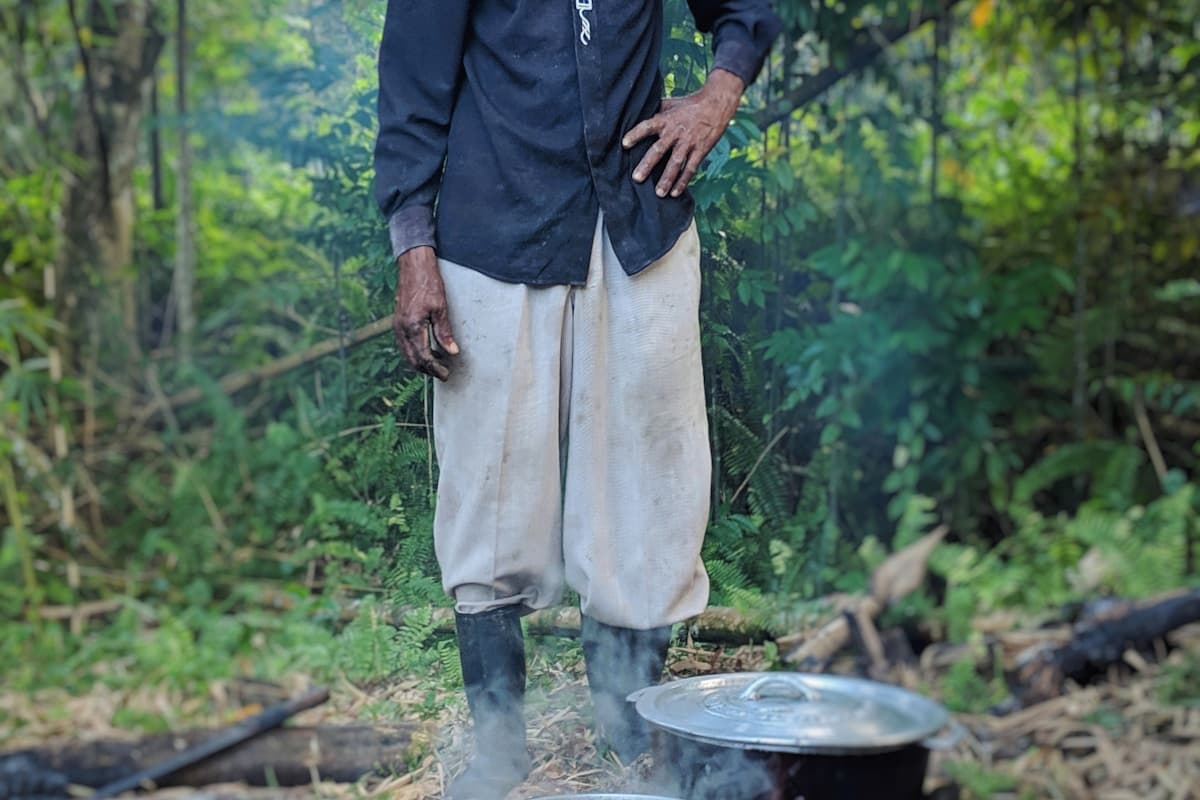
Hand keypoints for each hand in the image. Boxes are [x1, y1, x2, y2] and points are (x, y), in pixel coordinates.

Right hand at [393, 246, 458, 380]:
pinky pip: (405, 345)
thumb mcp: (441, 308)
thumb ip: (444, 332)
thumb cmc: (428, 283)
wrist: (413, 266)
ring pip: (407, 354)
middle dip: (428, 370)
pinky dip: (415, 353)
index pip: (423, 357)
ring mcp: (397, 326)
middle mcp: (401, 329)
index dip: (435, 369)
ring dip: (421, 362)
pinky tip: (429, 350)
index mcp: (412, 327)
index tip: (446, 374)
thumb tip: (452, 352)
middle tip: (444, 373)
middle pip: (413, 360)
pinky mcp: (398, 322)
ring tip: (439, 364)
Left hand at [623, 68, 745, 197]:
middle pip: (659, 150)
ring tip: (659, 193)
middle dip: (647, 164)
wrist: (716, 104)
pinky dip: (683, 181)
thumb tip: (637, 115)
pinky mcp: (700, 150)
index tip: (624, 144)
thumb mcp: (670, 104)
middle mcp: (675, 133)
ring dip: (667, 179)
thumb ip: (655, 112)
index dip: (635, 134)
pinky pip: (690, 168)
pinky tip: (675, 193)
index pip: (647, 126)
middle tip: (637, 178)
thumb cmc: (689, 104)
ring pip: (676, 164)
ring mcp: (688, 143)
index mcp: (665, 120)